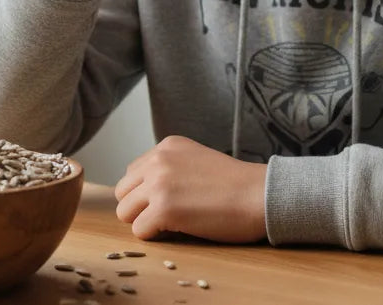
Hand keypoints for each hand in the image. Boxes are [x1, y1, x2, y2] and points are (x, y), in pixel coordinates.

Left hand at [114, 135, 267, 242]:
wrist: (259, 194)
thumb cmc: (234, 184)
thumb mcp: (195, 160)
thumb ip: (169, 168)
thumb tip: (142, 191)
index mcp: (166, 146)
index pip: (133, 173)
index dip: (146, 192)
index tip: (170, 199)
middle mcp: (158, 160)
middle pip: (123, 192)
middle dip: (139, 207)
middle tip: (167, 215)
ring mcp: (158, 183)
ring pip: (125, 212)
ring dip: (144, 222)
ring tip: (172, 223)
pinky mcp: (163, 208)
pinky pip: (139, 231)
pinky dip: (155, 236)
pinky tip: (179, 229)